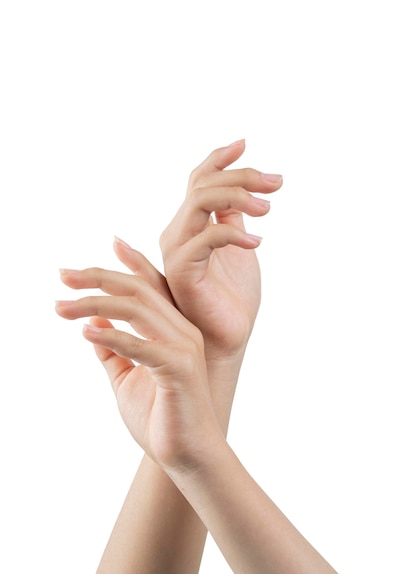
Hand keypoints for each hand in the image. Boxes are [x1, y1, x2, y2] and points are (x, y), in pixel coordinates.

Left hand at [56, 266, 221, 469]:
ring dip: (95, 303)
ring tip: (62, 307)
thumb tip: (92, 321)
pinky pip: (141, 346)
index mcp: (173, 329)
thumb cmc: (160, 417)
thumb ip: (113, 349)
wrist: (187, 456)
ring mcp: (183, 348)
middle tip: (62, 275)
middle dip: (97, 278)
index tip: (82, 264)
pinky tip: (85, 332)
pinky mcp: (179, 369)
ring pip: (138, 309)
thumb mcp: (126, 377)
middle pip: (139, 289)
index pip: (148, 286)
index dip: (121, 265)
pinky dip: (111, 336)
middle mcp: (183, 331)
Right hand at [160, 139, 282, 359]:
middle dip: (242, 175)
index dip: (218, 158)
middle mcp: (178, 231)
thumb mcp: (239, 249)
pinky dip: (235, 233)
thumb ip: (233, 220)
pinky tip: (258, 243)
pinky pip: (207, 236)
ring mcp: (177, 249)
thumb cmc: (233, 299)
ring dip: (238, 194)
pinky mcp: (182, 269)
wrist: (226, 339)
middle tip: (277, 183)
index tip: (245, 143)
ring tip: (268, 208)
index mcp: (191, 225)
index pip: (198, 179)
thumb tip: (245, 196)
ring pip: (200, 200)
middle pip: (203, 183)